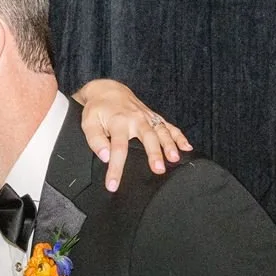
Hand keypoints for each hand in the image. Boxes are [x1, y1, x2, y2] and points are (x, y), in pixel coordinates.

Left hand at [73, 80, 193, 191]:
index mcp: (118, 121)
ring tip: (175, 159)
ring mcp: (147, 117)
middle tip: (158, 169)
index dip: (116, 168)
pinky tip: (187, 147)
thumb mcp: (88, 122)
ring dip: (170, 145)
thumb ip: (95, 140)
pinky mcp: (154, 117)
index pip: (118, 148)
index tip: (113, 185)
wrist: (108, 90)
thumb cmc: (97, 109)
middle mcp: (136, 119)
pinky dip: (179, 136)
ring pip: (161, 131)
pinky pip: (169, 126)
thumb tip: (105, 157)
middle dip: (154, 153)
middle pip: (147, 137)